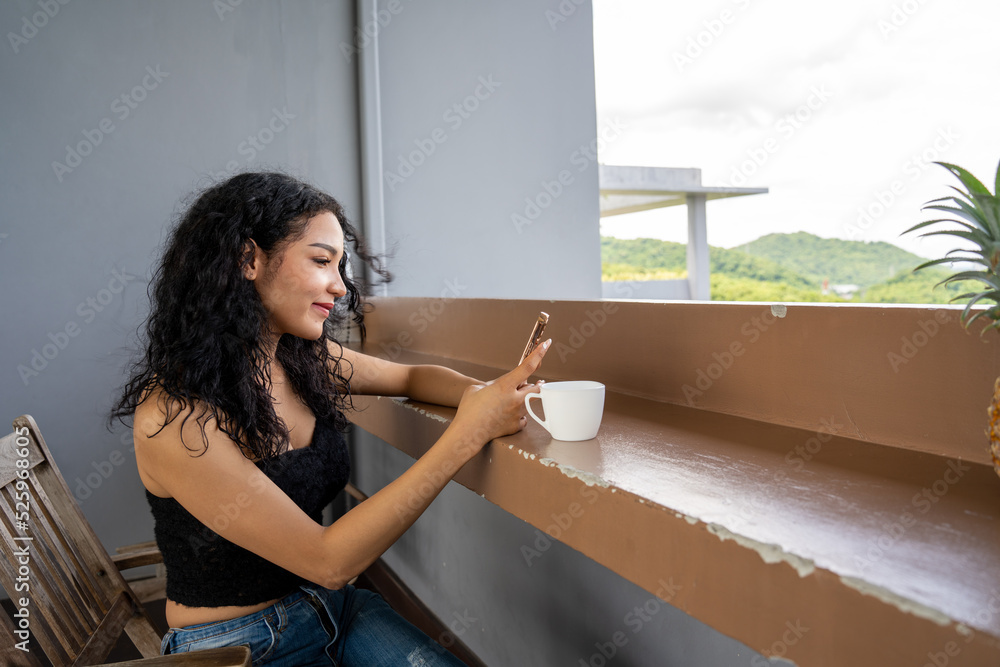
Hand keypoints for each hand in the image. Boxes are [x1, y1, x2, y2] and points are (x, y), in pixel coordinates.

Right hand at [447, 339, 549, 458]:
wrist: (467, 433)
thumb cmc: (469, 409)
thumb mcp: (477, 388)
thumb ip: (493, 383)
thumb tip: (504, 385)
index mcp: (504, 387)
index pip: (528, 367)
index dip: (539, 354)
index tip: (546, 344)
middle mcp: (515, 400)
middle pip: (538, 387)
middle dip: (539, 383)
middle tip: (539, 381)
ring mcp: (517, 414)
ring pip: (530, 402)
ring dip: (525, 398)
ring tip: (514, 399)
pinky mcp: (515, 426)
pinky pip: (523, 417)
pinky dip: (519, 414)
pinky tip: (510, 414)